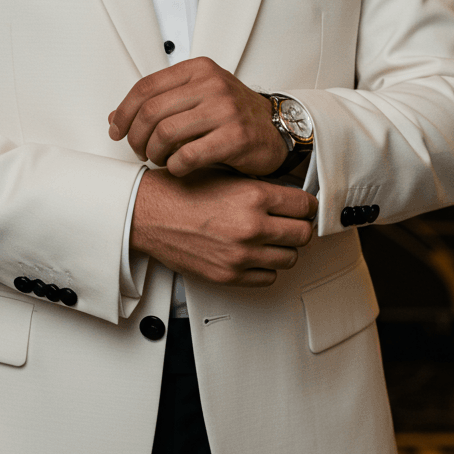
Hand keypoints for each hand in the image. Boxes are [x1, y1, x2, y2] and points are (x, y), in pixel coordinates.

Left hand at [109, 57, 287, 177]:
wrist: (275, 129)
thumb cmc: (233, 115)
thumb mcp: (196, 97)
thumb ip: (159, 102)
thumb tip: (116, 117)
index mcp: (197, 70)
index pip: (145, 87)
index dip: (124, 113)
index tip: (117, 131)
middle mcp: (211, 85)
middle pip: (151, 112)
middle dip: (136, 137)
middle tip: (139, 150)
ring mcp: (225, 110)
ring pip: (166, 133)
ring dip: (154, 153)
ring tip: (159, 159)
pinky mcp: (235, 137)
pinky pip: (188, 155)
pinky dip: (175, 166)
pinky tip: (178, 167)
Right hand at [131, 168, 316, 287]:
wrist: (147, 214)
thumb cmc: (179, 193)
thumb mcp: (225, 176)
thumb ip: (259, 188)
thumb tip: (286, 200)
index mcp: (253, 196)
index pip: (305, 206)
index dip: (306, 206)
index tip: (303, 208)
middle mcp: (251, 226)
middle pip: (303, 235)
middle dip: (300, 228)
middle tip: (291, 224)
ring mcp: (241, 254)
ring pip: (289, 258)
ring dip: (284, 249)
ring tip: (271, 240)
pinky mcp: (229, 275)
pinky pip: (268, 277)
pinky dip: (266, 267)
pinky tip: (255, 255)